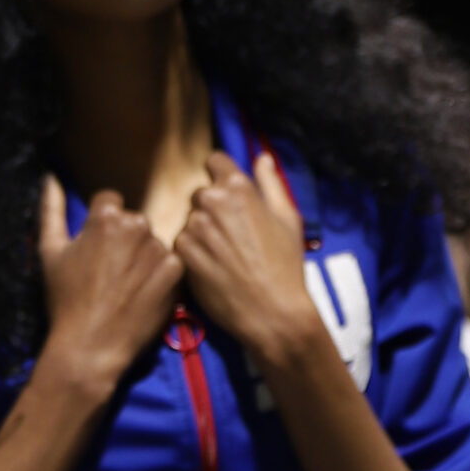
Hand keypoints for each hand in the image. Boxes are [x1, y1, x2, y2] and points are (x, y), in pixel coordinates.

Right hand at [37, 174, 182, 400]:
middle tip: (110, 274)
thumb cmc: (66, 300)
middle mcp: (136, 226)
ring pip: (152, 243)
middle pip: (134, 222)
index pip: (110, 201)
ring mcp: (158, 249)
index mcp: (106, 217)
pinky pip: (170, 263)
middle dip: (124, 240)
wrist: (92, 346)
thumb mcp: (50, 251)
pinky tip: (142, 295)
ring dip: (143, 258)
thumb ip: (51, 209)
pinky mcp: (175, 272)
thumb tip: (50, 177)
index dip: (101, 226)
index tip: (96, 251)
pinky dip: (160, 276)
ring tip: (126, 288)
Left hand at [174, 151, 321, 367]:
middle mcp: (212, 202)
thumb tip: (262, 158)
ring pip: (191, 220)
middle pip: (201, 193)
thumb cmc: (285, 266)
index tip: (226, 191)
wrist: (272, 312)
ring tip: (226, 257)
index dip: (220, 174)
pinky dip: (193, 253)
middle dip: (213, 208)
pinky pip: (182, 243)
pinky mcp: (182, 252)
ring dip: (203, 232)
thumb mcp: (288, 219)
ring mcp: (194, 227)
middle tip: (232, 235)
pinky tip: (214, 268)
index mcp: (239, 187)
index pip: (214, 161)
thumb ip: (271, 183)